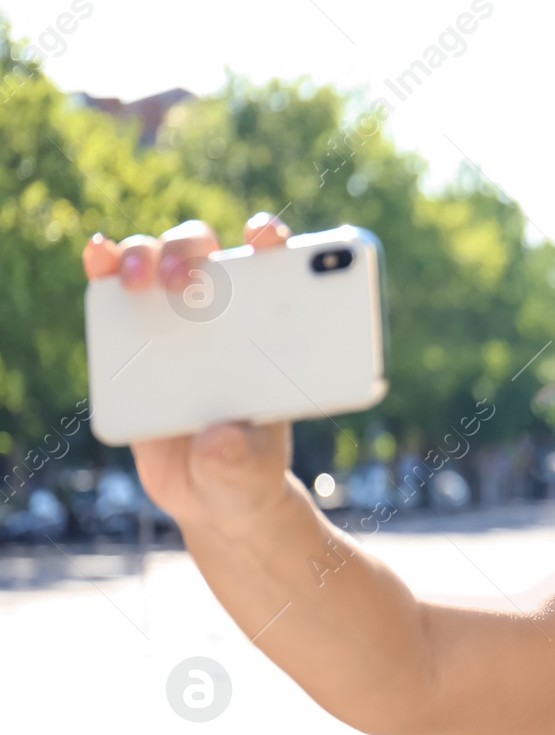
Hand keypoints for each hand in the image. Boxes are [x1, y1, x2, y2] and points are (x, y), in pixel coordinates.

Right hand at [81, 213, 297, 536]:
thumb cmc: (246, 469)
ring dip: (144, 255)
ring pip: (157, 262)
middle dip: (194, 254)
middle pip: (207, 255)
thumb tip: (218, 437)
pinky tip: (98, 260)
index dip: (271, 243)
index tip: (264, 240)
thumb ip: (239, 457)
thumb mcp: (250, 470)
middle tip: (187, 285)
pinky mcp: (131, 340)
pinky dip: (103, 267)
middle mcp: (224, 316)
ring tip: (137, 281)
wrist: (211, 494)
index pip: (277, 270)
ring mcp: (175, 324)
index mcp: (269, 334)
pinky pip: (113, 294)